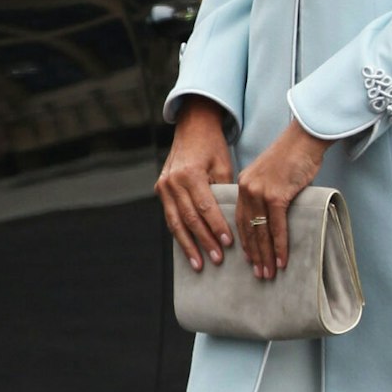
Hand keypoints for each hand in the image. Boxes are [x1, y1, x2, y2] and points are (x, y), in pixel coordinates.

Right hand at [156, 98, 234, 270]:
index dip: (216, 227)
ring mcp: (163, 186)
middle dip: (203, 241)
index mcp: (190, 174)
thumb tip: (232, 220)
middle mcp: (173, 181)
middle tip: (216, 260)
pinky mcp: (160, 189)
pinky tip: (187, 248)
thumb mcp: (223, 165)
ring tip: (198, 264)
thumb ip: (224, 191)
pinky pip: (170, 216)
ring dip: (188, 245)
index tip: (227, 244)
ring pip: (175, 222)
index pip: (204, 207)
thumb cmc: (213, 146)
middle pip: (189, 219)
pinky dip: (179, 234)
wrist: (192, 127)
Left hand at [235, 119, 331, 279]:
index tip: (249, 260)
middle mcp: (247, 189)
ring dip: (266, 256)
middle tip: (258, 274)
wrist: (305, 138)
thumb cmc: (294, 156)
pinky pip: (277, 227)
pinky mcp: (276, 195)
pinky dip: (279, 246)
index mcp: (244, 184)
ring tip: (268, 274)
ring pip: (261, 232)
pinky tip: (282, 261)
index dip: (245, 242)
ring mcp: (260, 192)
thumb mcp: (272, 175)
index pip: (241, 219)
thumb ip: (267, 194)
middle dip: (254, 255)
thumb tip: (273, 218)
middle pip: (248, 229)